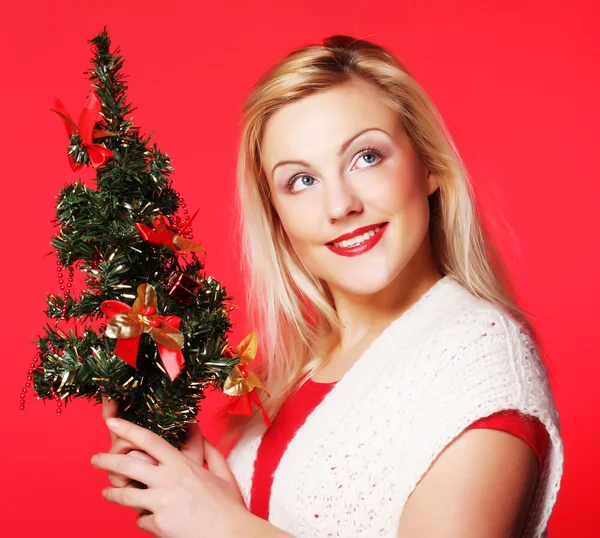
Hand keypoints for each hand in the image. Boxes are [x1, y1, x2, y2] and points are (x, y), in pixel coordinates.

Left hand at [91, 415, 247, 537]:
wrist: (228, 534)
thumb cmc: (228, 506)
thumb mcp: (223, 474)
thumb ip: (211, 453)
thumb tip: (203, 436)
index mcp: (181, 464)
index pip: (149, 441)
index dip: (128, 429)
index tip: (112, 423)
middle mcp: (166, 480)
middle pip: (127, 465)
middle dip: (107, 460)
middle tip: (95, 458)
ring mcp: (159, 502)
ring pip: (124, 494)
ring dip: (112, 493)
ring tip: (106, 492)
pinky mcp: (157, 524)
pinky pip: (141, 520)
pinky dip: (144, 519)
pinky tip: (149, 520)